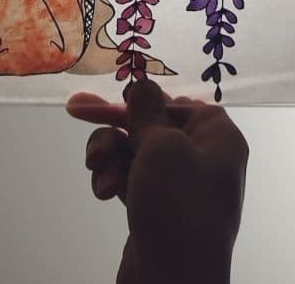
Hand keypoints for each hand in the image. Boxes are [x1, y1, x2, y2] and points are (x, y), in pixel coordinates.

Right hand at [67, 80, 247, 283]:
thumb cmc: (177, 207)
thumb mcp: (162, 147)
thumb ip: (147, 111)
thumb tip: (144, 84)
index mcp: (217, 136)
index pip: (176, 101)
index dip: (141, 97)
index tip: (111, 94)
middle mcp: (202, 158)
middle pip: (149, 124)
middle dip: (115, 126)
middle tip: (77, 111)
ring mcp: (178, 187)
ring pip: (133, 151)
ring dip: (110, 154)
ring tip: (98, 170)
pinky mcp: (156, 209)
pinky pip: (129, 178)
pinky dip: (113, 180)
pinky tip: (105, 194)